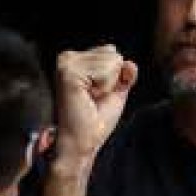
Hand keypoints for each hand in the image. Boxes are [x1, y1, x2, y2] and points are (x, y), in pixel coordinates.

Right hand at [43, 45, 136, 195]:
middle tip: (93, 99)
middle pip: (113, 53)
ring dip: (108, 85)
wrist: (82, 143)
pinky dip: (105, 87)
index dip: (114, 78)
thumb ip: (125, 73)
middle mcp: (66, 57)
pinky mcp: (69, 72)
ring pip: (112, 60)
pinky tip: (88, 98)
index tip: (96, 95)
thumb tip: (130, 63)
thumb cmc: (95, 120)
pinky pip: (107, 70)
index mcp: (74, 59)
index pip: (111, 52)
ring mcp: (65, 63)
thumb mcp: (116, 91)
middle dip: (112, 80)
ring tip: (90, 99)